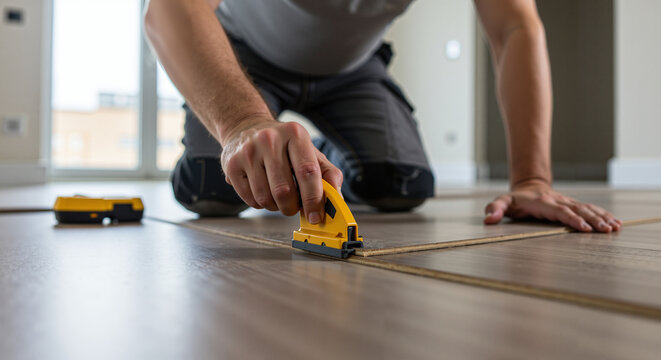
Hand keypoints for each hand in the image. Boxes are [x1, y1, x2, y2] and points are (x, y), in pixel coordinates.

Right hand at [220, 117, 342, 223]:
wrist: (246, 128)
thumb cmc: (284, 145)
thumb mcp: (310, 151)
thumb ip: (328, 173)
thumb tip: (336, 198)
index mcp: (295, 134)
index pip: (307, 172)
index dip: (314, 199)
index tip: (316, 216)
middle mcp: (269, 140)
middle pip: (285, 190)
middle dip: (293, 207)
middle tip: (295, 208)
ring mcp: (248, 152)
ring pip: (266, 198)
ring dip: (276, 207)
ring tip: (278, 197)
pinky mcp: (231, 165)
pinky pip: (250, 199)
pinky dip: (260, 204)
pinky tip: (263, 192)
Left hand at [483, 180, 621, 232]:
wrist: (527, 187)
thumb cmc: (515, 200)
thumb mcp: (501, 202)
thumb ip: (494, 209)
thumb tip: (488, 219)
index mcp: (543, 203)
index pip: (560, 211)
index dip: (572, 218)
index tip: (585, 228)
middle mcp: (558, 201)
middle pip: (579, 209)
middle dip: (593, 220)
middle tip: (607, 230)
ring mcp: (568, 202)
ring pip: (588, 208)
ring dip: (602, 217)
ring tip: (615, 227)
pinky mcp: (573, 205)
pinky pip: (591, 209)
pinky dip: (604, 215)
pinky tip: (616, 223)